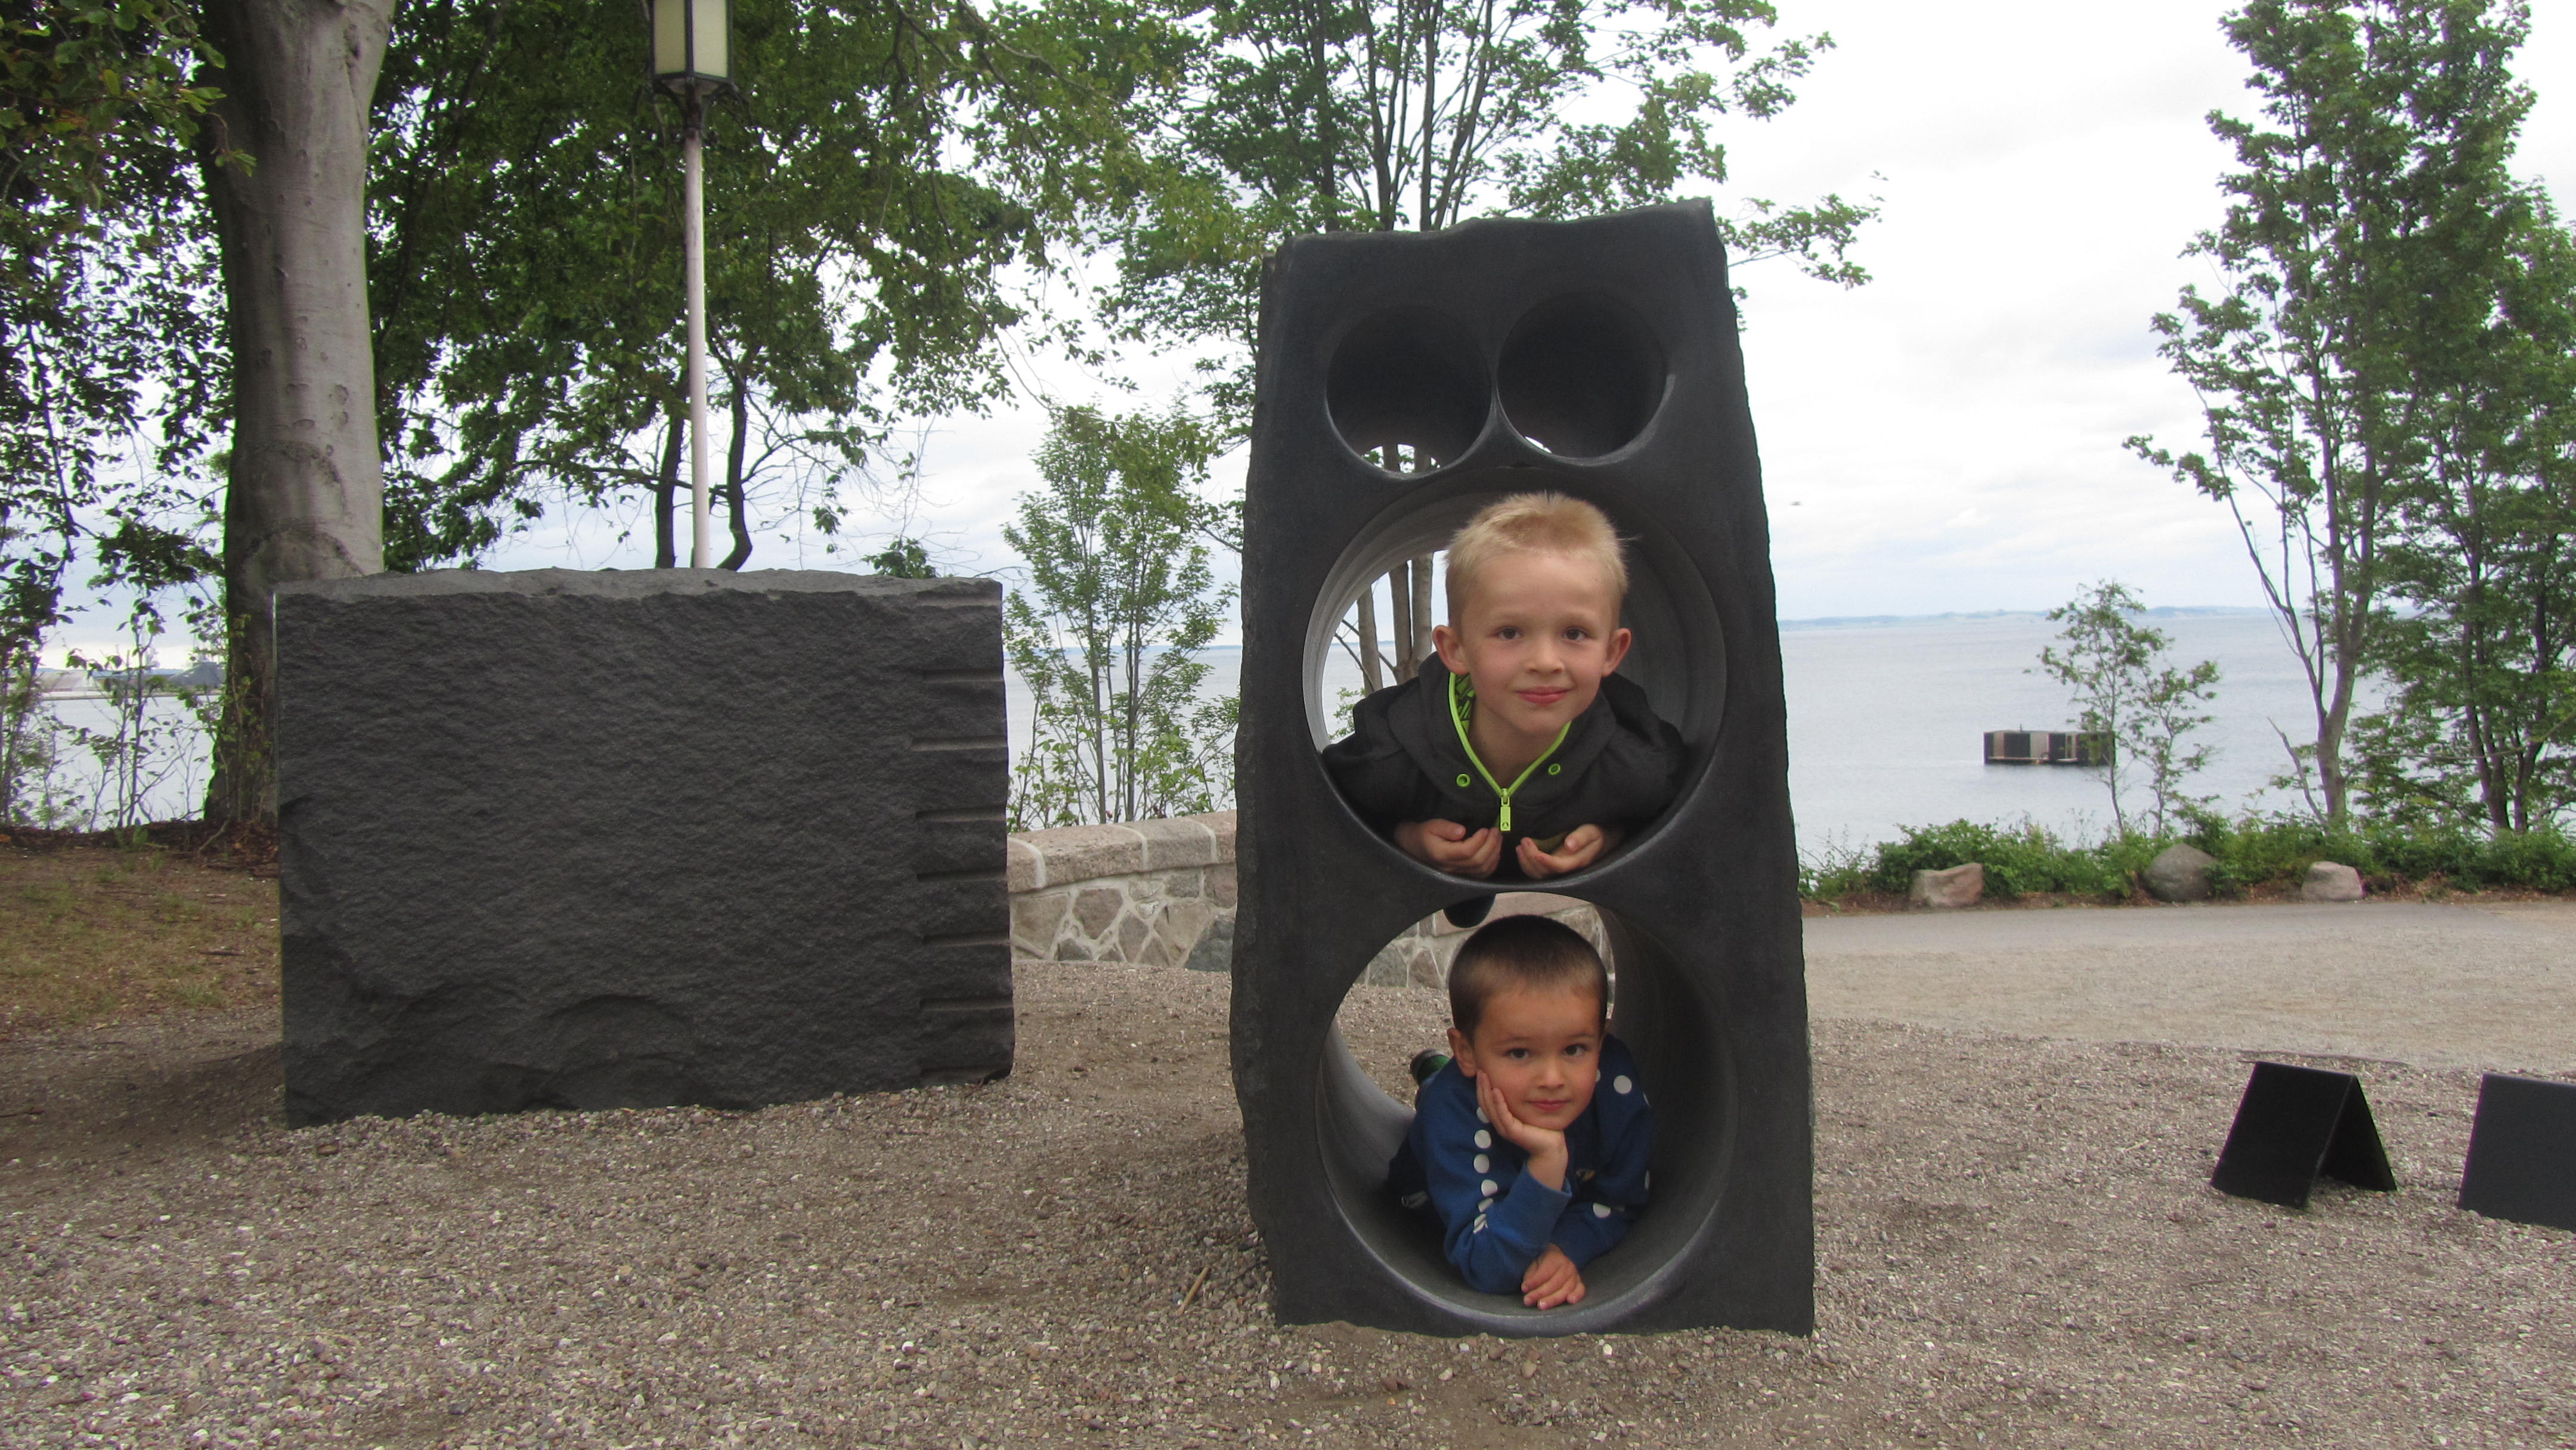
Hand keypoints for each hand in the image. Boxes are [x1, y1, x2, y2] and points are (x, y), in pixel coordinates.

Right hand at [1394, 819, 1500, 877]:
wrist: (1414, 847)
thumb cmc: (1424, 834)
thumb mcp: (1431, 825)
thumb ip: (1446, 828)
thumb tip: (1462, 831)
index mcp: (1441, 854)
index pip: (1466, 851)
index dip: (1479, 841)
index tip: (1485, 829)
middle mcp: (1450, 867)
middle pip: (1477, 861)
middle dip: (1491, 845)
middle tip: (1496, 830)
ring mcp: (1456, 874)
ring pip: (1481, 869)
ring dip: (1494, 854)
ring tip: (1498, 838)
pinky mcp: (1462, 875)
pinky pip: (1481, 875)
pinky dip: (1492, 865)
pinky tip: (1496, 853)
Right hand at [1475, 1068, 1566, 1190]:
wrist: (1551, 1147)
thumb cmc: (1542, 1127)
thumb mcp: (1527, 1109)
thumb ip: (1520, 1099)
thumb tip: (1520, 1080)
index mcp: (1501, 1119)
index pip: (1486, 1101)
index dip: (1482, 1087)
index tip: (1482, 1071)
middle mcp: (1500, 1124)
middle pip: (1485, 1103)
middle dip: (1481, 1086)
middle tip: (1480, 1069)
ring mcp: (1505, 1129)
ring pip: (1490, 1108)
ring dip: (1486, 1091)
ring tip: (1484, 1076)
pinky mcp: (1512, 1132)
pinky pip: (1503, 1115)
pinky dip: (1498, 1102)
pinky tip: (1496, 1090)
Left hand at [1516, 823, 1620, 879]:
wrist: (1602, 837)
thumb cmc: (1597, 832)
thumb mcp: (1593, 831)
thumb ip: (1582, 837)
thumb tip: (1569, 844)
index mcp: (1577, 861)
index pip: (1558, 866)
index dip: (1545, 861)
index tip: (1534, 849)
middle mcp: (1567, 868)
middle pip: (1545, 873)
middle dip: (1531, 859)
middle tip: (1524, 841)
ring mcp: (1559, 869)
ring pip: (1539, 874)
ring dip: (1527, 862)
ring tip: (1521, 846)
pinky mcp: (1553, 865)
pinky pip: (1537, 870)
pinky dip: (1527, 863)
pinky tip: (1522, 851)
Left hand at [1521, 1245, 1586, 1309]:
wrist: (1559, 1257)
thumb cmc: (1543, 1264)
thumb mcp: (1534, 1264)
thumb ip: (1531, 1276)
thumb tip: (1527, 1288)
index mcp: (1555, 1257)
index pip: (1544, 1271)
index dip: (1534, 1281)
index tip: (1524, 1288)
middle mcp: (1567, 1265)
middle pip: (1554, 1282)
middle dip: (1540, 1293)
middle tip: (1528, 1300)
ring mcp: (1575, 1275)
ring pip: (1566, 1288)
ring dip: (1553, 1299)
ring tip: (1542, 1305)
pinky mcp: (1579, 1283)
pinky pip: (1580, 1290)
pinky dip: (1577, 1295)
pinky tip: (1570, 1301)